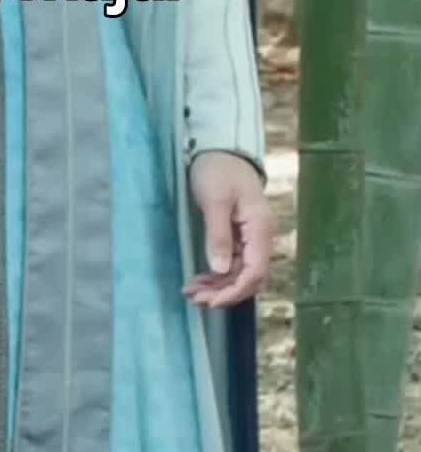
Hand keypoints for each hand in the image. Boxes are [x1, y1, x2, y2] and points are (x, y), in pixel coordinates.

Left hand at [183, 150, 271, 308]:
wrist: (220, 149)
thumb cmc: (218, 170)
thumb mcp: (215, 200)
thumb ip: (218, 235)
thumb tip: (220, 270)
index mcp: (260, 229)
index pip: (255, 272)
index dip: (234, 291)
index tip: (210, 301)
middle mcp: (259, 237)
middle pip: (248, 277)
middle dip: (224, 292)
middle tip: (195, 299)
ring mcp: (250, 238)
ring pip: (239, 273)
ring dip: (218, 286)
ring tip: (191, 293)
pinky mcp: (239, 236)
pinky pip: (232, 263)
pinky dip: (217, 274)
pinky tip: (200, 280)